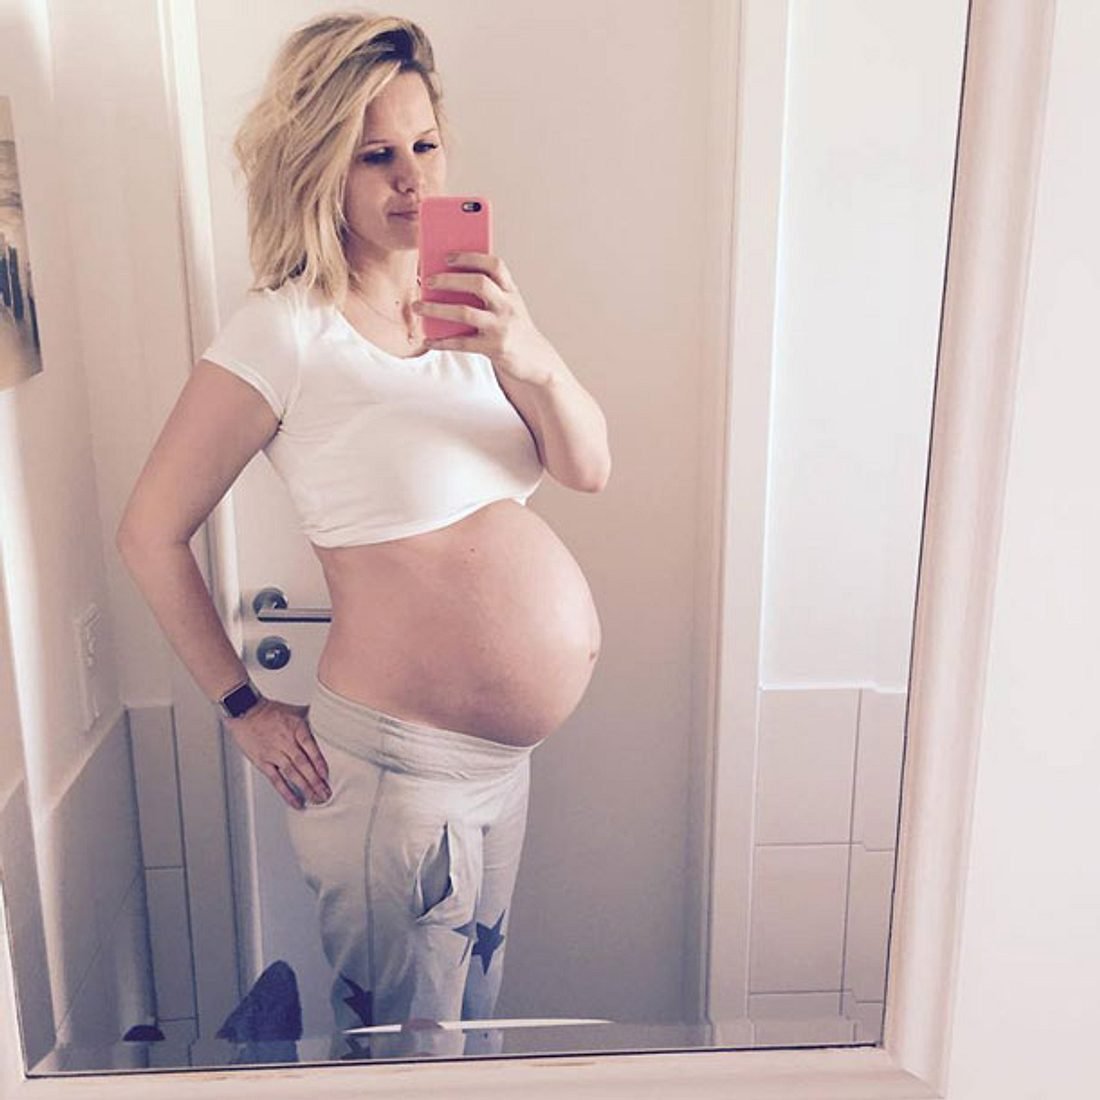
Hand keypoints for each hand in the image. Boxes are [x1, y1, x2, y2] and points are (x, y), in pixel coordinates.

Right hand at [225, 698, 330, 810]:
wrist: (245, 710)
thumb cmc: (270, 711)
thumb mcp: (295, 711)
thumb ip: (311, 721)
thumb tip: (330, 725)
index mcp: (296, 728)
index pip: (311, 748)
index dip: (320, 763)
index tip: (327, 776)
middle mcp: (286, 741)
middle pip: (303, 764)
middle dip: (316, 781)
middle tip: (326, 794)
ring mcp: (274, 753)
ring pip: (292, 773)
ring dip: (305, 788)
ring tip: (317, 800)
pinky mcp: (263, 762)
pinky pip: (276, 780)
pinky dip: (287, 792)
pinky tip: (296, 802)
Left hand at [413, 252, 552, 383]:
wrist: (536, 362)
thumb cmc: (514, 330)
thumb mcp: (508, 307)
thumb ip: (487, 294)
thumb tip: (446, 282)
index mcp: (511, 292)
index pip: (495, 265)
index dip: (470, 257)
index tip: (447, 256)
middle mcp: (508, 306)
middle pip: (478, 283)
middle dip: (449, 279)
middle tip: (428, 281)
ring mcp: (502, 327)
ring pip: (465, 312)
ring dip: (436, 309)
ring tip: (417, 306)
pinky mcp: (495, 348)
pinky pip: (462, 343)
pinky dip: (442, 342)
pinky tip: (428, 340)